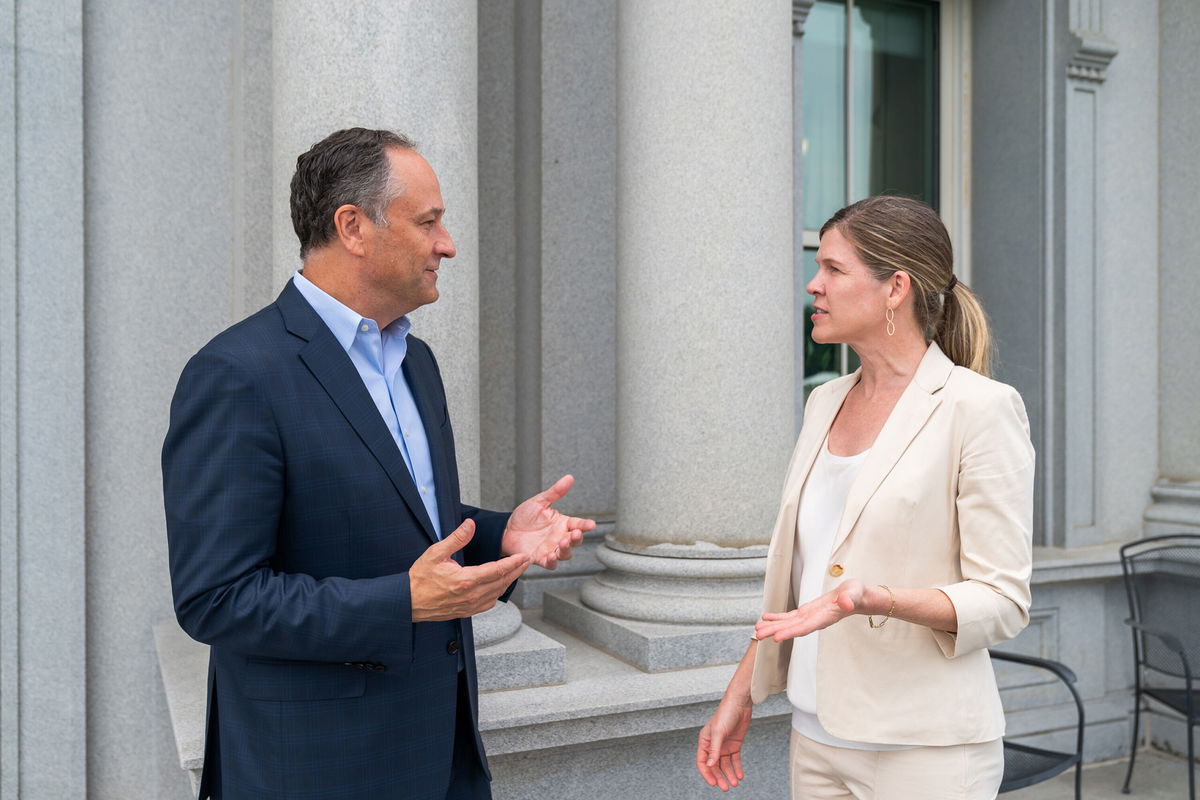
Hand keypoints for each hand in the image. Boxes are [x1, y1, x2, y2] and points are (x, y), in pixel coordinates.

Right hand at [410, 519, 530, 621]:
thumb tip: (470, 525)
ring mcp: (470, 606)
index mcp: (466, 580)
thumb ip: (456, 538)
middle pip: (502, 582)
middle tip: (526, 561)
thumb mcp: (436, 553)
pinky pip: (488, 603)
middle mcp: (471, 595)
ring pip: (497, 593)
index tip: (524, 556)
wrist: (408, 601)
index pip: (498, 570)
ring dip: (508, 582)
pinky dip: (497, 593)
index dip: (513, 562)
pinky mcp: (466, 612)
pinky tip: (499, 586)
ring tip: (516, 571)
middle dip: (516, 570)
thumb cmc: (419, 579)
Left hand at [501, 475, 595, 568]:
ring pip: (565, 554)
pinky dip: (552, 562)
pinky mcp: (539, 558)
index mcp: (562, 523)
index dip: (585, 525)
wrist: (506, 529)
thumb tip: (569, 478)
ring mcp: (550, 548)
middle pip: (575, 541)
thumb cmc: (524, 516)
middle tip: (575, 534)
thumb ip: (555, 492)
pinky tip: (551, 557)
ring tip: (563, 543)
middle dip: (577, 538)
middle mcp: (559, 537)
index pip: (578, 524)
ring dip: (566, 550)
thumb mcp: (540, 502)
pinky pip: (550, 564)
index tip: (591, 524)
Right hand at [696, 696, 752, 790]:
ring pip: (725, 765)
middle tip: (725, 787)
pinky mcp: (735, 744)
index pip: (702, 762)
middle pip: (714, 766)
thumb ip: (714, 750)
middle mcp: (713, 745)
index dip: (707, 773)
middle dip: (719, 777)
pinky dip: (737, 768)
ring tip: (734, 783)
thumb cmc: (725, 713)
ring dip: (729, 774)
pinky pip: (735, 760)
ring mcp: (724, 745)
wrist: (740, 704)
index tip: (714, 783)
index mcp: (705, 741)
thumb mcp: (718, 733)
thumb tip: (710, 765)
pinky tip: (740, 775)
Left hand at [755, 579, 865, 642]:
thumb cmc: (855, 595)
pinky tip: (766, 618)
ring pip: (788, 623)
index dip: (790, 632)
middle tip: (759, 636)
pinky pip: (790, 616)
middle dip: (775, 632)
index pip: (805, 627)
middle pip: (792, 628)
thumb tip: (845, 603)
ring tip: (757, 630)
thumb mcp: (854, 594)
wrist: (856, 597)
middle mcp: (815, 620)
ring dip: (773, 627)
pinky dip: (778, 617)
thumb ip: (850, 599)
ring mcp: (810, 617)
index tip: (777, 638)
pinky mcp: (807, 612)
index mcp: (824, 618)